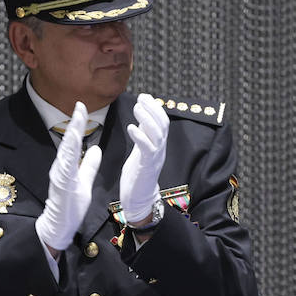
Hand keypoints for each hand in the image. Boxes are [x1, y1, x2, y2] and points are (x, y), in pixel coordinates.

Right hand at [35, 102, 100, 254]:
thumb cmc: (70, 207)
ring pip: (65, 150)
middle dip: (74, 122)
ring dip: (71, 134)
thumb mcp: (84, 182)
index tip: (82, 107)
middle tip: (80, 104)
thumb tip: (95, 149)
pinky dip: (69, 154)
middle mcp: (61, 167)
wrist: (59, 226)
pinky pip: (66, 167)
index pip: (73, 141)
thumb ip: (89, 166)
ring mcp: (60, 176)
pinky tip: (73, 144)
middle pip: (68, 141)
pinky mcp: (61, 185)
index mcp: (67, 166)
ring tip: (76, 118)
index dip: (78, 124)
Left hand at [119, 93, 168, 223]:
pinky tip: (132, 127)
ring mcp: (155, 158)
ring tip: (137, 108)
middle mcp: (160, 149)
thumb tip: (143, 115)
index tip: (144, 96)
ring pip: (157, 134)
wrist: (138, 199)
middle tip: (141, 98)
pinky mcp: (147, 166)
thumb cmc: (137, 175)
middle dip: (153, 109)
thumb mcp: (141, 150)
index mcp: (158, 145)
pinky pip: (147, 148)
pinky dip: (140, 136)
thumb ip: (143, 134)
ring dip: (147, 119)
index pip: (162, 122)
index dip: (154, 108)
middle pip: (163, 124)